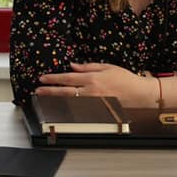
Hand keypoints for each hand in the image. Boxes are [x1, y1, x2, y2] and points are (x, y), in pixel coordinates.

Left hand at [35, 63, 150, 102]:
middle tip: (37, 90)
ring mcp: (93, 103)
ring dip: (56, 100)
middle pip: (65, 92)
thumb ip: (88, 67)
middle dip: (49, 91)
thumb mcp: (106, 67)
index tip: (42, 79)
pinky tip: (61, 106)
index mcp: (92, 79)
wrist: (139, 94)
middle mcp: (91, 92)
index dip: (54, 79)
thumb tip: (72, 65)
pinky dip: (69, 107)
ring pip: (70, 102)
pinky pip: (79, 109)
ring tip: (44, 98)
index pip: (68, 78)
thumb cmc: (125, 78)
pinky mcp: (97, 111)